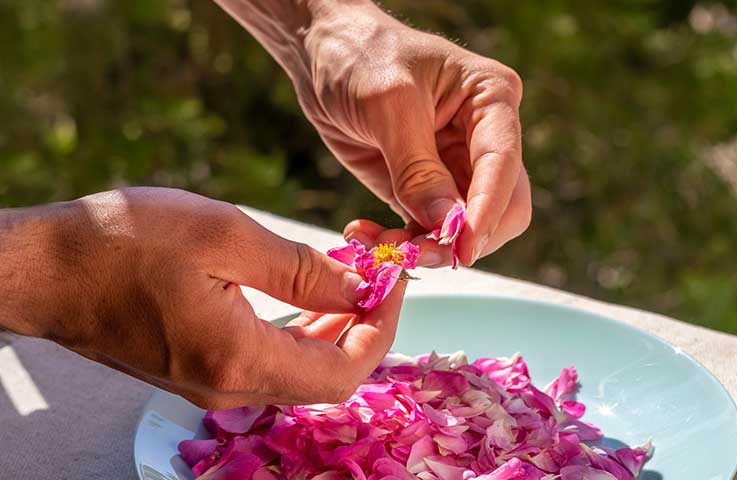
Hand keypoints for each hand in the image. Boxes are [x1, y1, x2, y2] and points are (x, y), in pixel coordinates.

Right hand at [0, 187, 405, 407]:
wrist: (44, 269)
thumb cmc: (121, 243)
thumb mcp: (223, 235)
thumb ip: (301, 270)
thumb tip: (359, 289)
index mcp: (240, 359)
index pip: (344, 372)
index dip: (382, 329)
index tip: (394, 281)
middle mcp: (229, 387)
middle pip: (326, 377)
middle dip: (364, 327)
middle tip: (378, 276)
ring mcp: (211, 384)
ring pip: (299, 371)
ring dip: (335, 329)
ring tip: (350, 280)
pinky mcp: (198, 370)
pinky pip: (269, 361)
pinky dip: (300, 331)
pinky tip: (307, 297)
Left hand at [297, 2, 530, 266]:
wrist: (323, 57)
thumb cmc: (360, 58)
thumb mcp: (388, 104)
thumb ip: (417, 167)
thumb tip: (447, 226)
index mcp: (491, 100)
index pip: (504, 164)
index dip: (487, 210)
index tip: (463, 248)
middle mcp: (484, 138)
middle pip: (501, 208)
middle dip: (461, 238)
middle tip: (415, 255)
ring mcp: (456, 167)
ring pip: (464, 229)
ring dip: (426, 248)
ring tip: (380, 248)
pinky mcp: (425, 190)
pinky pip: (428, 231)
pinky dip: (403, 245)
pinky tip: (368, 239)